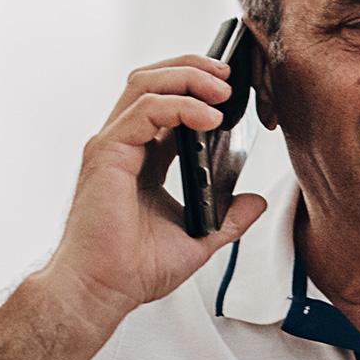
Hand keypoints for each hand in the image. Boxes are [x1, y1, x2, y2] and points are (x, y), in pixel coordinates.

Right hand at [39, 54, 267, 328]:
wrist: (102, 291)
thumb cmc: (134, 268)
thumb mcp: (198, 238)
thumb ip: (228, 218)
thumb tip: (256, 202)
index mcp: (142, 158)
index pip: (167, 103)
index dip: (198, 88)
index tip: (233, 89)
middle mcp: (123, 144)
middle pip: (153, 80)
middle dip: (193, 69)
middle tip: (230, 75)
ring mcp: (112, 145)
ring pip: (146, 84)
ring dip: (188, 78)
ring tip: (224, 89)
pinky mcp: (107, 154)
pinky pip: (144, 110)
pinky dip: (179, 106)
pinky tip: (209, 118)